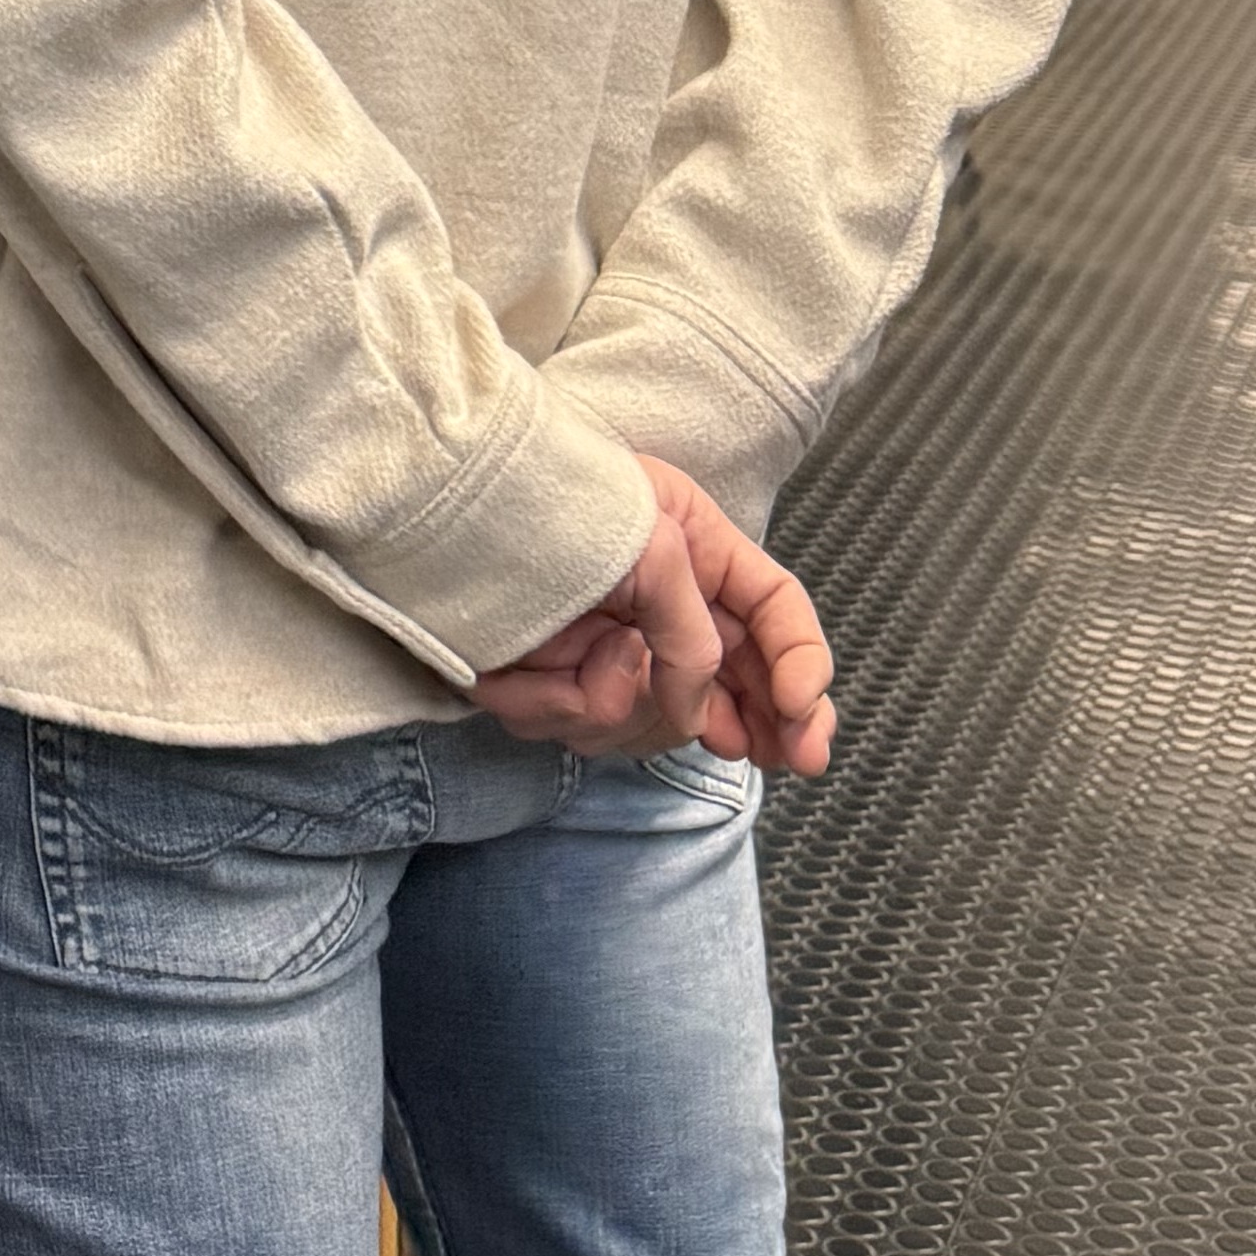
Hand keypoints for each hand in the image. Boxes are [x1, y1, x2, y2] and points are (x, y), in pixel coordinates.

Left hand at [472, 457, 836, 778]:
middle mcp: (665, 613)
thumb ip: (690, 633)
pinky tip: (524, 671)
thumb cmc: (557, 495)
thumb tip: (698, 718)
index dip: (804, 666)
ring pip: (655, 723)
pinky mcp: (558, 681)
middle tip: (791, 759)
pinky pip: (577, 727)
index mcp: (700, 560)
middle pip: (740, 688)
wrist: (451, 499)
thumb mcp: (651, 542)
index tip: (804, 716)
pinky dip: (550, 705)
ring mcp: (615, 651)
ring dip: (624, 701)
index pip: (777, 616)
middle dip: (765, 725)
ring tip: (596, 648)